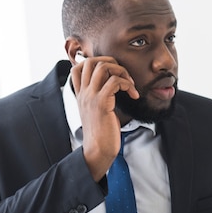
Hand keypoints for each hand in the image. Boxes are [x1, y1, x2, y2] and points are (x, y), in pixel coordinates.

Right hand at [70, 56, 139, 179]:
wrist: (98, 151)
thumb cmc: (102, 133)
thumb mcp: (97, 111)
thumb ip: (100, 97)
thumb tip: (113, 86)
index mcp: (81, 94)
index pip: (78, 66)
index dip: (96, 62)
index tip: (112, 73)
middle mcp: (83, 93)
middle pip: (90, 61)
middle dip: (111, 62)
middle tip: (124, 75)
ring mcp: (91, 97)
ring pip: (103, 67)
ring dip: (121, 71)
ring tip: (130, 85)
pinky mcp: (101, 103)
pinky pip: (115, 82)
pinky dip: (128, 84)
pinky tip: (134, 95)